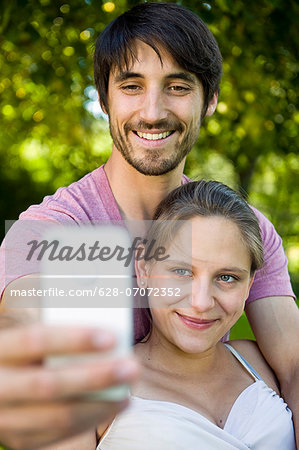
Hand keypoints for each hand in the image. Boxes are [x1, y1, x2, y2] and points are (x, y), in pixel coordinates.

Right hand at [0, 325, 138, 449]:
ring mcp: (8, 417)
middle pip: (49, 384)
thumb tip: (104, 322)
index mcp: (1, 350)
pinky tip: (115, 405)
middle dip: (96, 376)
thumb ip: (57, 330)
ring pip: (58, 415)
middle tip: (131, 366)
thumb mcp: (27, 339)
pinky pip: (60, 433)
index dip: (74, 339)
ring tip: (129, 389)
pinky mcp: (20, 439)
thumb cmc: (22, 353)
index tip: (111, 337)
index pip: (35, 340)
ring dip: (100, 404)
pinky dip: (92, 420)